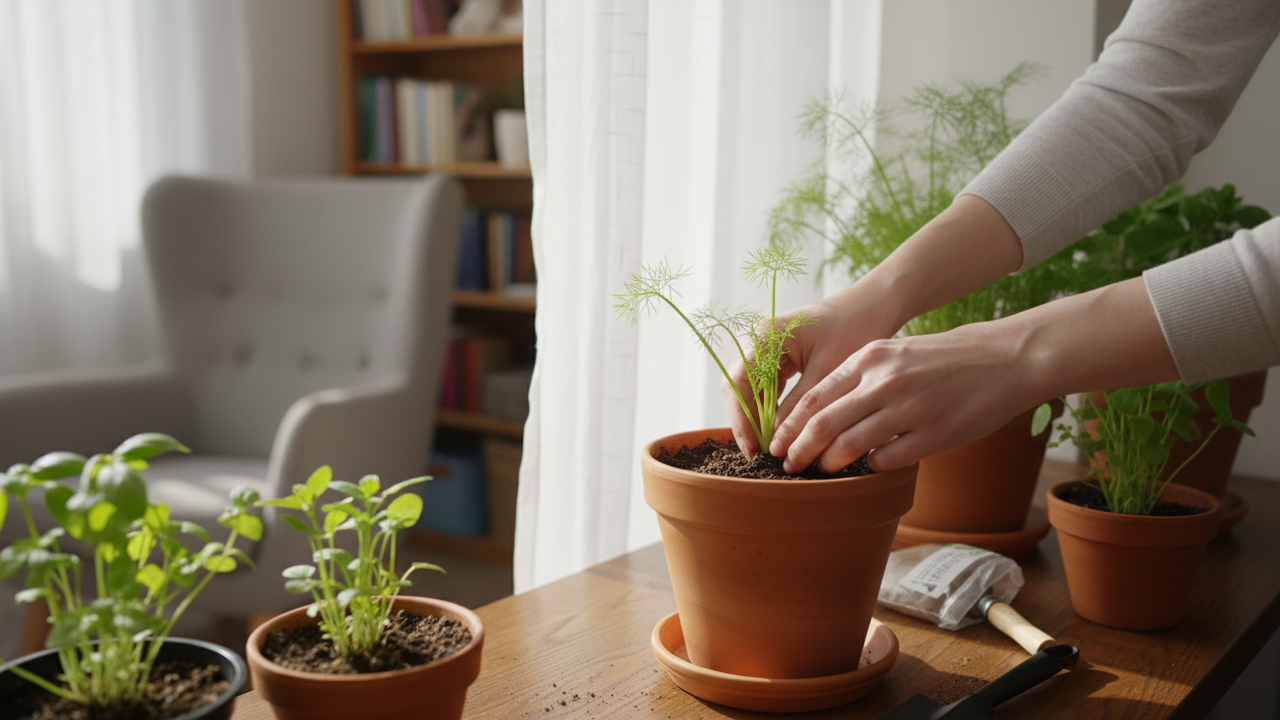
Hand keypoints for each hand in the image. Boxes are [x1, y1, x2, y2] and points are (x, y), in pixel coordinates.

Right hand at [721, 282, 899, 457]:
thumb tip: (777, 443)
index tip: (753, 451)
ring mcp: (765, 348)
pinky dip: (769, 410)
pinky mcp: (777, 357)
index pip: (738, 384)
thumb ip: (799, 407)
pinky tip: (779, 430)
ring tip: (769, 449)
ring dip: (757, 419)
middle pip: (738, 389)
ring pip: (749, 391)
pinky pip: (764, 388)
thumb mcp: (827, 373)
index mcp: (765, 336)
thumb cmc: (853, 329)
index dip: (741, 421)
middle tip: (759, 457)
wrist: (872, 306)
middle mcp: (758, 340)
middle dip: (746, 423)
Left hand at [767, 276, 1178, 473]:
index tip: (777, 444)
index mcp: (870, 358)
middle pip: (823, 425)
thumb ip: (861, 378)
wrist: (1007, 358)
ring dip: (830, 465)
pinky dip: (872, 467)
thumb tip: (825, 414)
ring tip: (822, 473)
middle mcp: (884, 381)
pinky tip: (870, 468)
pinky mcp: (935, 434)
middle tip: (787, 468)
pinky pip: (888, 460)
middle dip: (799, 452)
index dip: (791, 426)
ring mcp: (909, 409)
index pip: (814, 397)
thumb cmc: (946, 358)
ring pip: (849, 447)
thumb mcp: (897, 352)